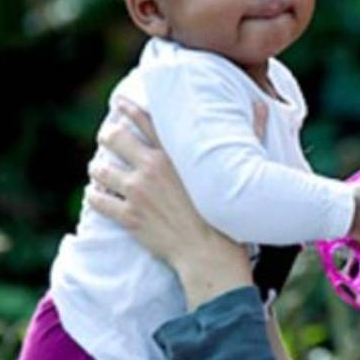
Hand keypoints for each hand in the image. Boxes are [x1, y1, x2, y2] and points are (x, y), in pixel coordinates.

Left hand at [87, 101, 253, 307]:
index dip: (128, 108)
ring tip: (100, 170)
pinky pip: (98, 200)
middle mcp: (152, 168)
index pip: (145, 120)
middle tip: (107, 138)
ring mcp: (138, 192)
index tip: (119, 103)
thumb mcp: (243, 169)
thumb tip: (264, 106)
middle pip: (114, 137)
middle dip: (108, 136)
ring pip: (101, 169)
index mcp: (176, 154)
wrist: (210, 255)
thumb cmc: (229, 215)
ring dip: (98, 168)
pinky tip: (97, 195)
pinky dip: (95, 196)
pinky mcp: (128, 217)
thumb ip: (253, 133)